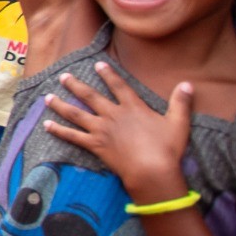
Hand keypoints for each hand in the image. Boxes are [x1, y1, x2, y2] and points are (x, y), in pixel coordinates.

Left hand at [42, 63, 192, 197]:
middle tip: (63, 76)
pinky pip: (72, 136)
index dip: (108, 74)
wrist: (151, 171)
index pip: (118, 86)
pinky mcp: (95, 146)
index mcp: (132, 108)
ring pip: (76, 114)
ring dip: (60, 104)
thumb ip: (181, 103)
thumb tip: (188, 84)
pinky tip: (46, 125)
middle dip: (75, 85)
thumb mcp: (178, 123)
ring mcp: (101, 130)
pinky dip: (58, 130)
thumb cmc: (167, 149)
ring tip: (47, 97)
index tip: (97, 64)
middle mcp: (113, 115)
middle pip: (90, 96)